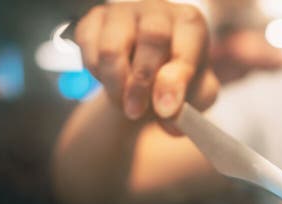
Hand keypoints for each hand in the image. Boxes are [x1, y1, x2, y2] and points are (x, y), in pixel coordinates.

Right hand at [74, 1, 218, 122]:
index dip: (173, 83)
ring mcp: (125, 11)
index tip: (165, 111)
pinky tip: (110, 81)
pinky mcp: (96, 18)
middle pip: (151, 39)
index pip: (183, 49)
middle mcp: (159, 11)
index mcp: (190, 25)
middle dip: (141, 84)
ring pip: (112, 48)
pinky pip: (88, 46)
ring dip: (115, 85)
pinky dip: (95, 73)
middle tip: (135, 112)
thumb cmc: (176, 80)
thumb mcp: (193, 97)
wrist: (148, 74)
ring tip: (123, 104)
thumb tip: (167, 115)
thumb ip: (186, 106)